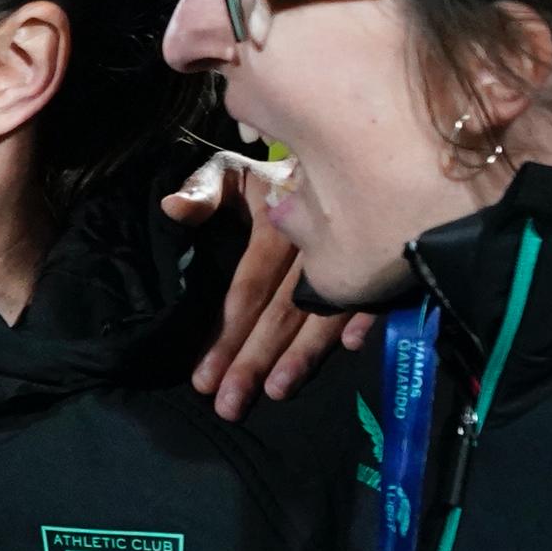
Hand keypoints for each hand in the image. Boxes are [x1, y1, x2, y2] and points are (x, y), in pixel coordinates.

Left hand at [169, 152, 373, 418]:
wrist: (333, 146)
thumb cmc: (266, 172)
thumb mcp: (229, 171)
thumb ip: (200, 193)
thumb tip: (171, 209)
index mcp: (278, 220)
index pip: (250, 286)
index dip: (228, 331)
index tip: (203, 376)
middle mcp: (314, 240)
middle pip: (284, 309)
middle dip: (256, 360)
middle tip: (229, 404)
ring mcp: (351, 250)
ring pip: (326, 310)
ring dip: (304, 354)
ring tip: (277, 391)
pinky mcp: (380, 256)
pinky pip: (377, 289)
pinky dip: (366, 316)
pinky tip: (350, 348)